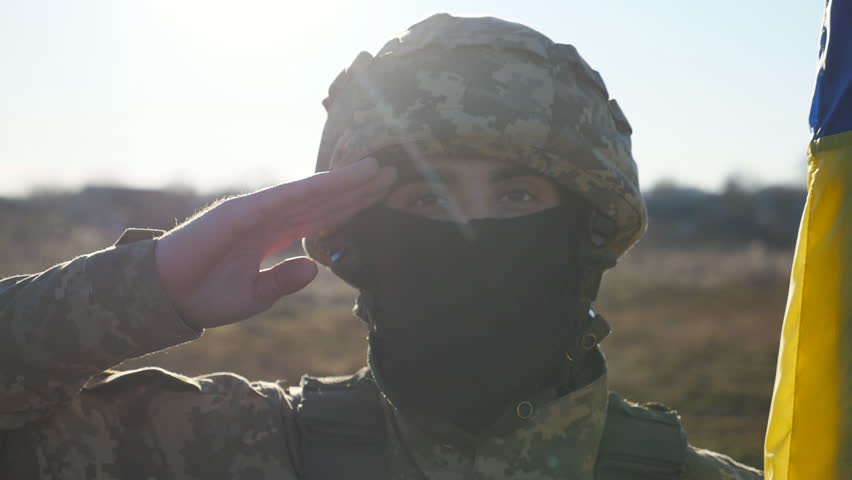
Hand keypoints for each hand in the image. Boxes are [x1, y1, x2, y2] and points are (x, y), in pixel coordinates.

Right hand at [154, 157, 396, 329]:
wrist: (165, 298)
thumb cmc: (205, 296)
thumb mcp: (256, 295)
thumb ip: (285, 279)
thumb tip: (316, 265)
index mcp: (274, 235)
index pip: (322, 216)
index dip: (352, 205)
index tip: (383, 196)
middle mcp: (269, 218)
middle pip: (323, 199)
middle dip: (358, 188)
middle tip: (393, 173)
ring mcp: (255, 211)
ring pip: (308, 193)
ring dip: (342, 181)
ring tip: (375, 169)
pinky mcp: (238, 212)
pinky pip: (280, 199)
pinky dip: (307, 189)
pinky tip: (335, 181)